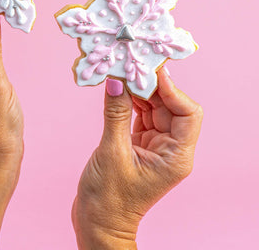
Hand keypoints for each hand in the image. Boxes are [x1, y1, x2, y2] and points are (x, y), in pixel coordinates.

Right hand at [72, 68, 202, 248]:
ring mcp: (155, 146)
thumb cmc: (108, 198)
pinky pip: (139, 115)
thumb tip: (116, 80)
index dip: (173, 90)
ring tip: (123, 72)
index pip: (188, 113)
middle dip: (153, 85)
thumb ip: (116, 113)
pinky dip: (129, 101)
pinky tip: (118, 89)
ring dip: (139, 91)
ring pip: (153, 108)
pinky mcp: (139, 143)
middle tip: (134, 63)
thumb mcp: (112, 152)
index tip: (153, 71)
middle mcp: (170, 149)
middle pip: (169, 107)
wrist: (97, 223)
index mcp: (176, 156)